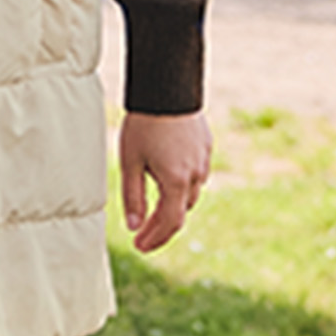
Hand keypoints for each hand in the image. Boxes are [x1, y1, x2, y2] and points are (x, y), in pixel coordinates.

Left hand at [119, 109, 211, 254]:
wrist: (166, 88)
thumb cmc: (143, 124)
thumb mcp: (130, 162)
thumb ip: (132, 196)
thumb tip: (134, 225)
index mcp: (176, 181)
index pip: (169, 222)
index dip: (155, 238)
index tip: (139, 246)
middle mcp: (195, 174)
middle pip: (181, 211)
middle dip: (161, 225)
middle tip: (141, 234)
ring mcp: (203, 159)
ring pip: (190, 193)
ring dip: (172, 205)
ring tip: (152, 210)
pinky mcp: (205, 146)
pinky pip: (195, 173)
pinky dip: (181, 185)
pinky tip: (166, 180)